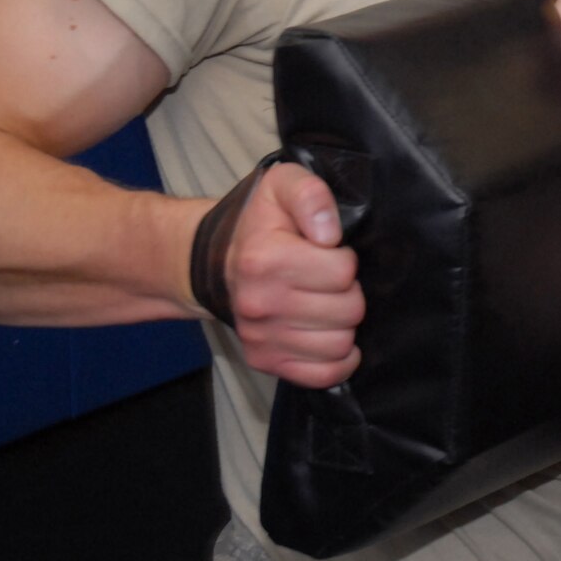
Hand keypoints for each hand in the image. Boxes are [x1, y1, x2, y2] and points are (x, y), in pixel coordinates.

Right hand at [227, 164, 362, 387]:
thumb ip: (310, 195)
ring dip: (344, 324)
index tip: (329, 253)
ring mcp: (260, 337)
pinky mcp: (264, 361)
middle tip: (331, 280)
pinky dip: (337, 360)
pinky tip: (331, 335)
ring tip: (328, 304)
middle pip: (348, 311)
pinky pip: (322, 375)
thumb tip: (330, 234)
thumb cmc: (257, 223)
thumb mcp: (281, 185)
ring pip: (340, 345)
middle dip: (350, 292)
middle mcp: (260, 304)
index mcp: (266, 260)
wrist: (211, 261)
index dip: (345, 259)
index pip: (343, 272)